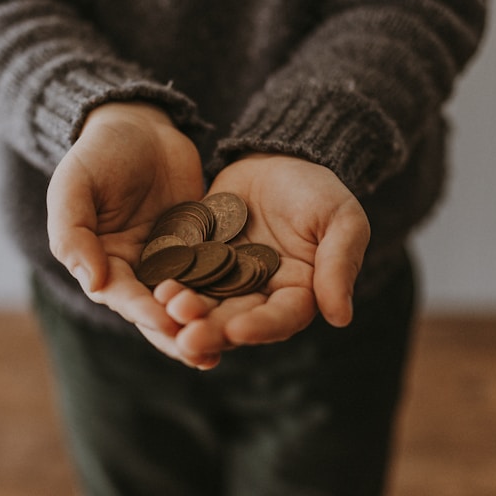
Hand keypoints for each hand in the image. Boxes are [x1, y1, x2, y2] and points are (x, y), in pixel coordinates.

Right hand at [46, 102, 204, 362]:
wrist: (140, 125)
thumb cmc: (99, 153)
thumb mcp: (75, 185)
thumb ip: (74, 233)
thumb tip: (94, 283)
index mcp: (101, 262)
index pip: (122, 295)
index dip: (142, 310)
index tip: (166, 322)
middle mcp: (136, 270)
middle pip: (156, 310)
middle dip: (178, 332)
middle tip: (203, 353)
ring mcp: (170, 261)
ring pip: (188, 300)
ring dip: (204, 323)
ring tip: (227, 345)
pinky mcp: (200, 247)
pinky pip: (213, 273)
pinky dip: (226, 293)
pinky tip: (249, 308)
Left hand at [154, 153, 369, 367]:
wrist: (275, 158)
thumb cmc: (317, 189)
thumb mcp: (341, 220)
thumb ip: (339, 265)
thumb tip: (341, 318)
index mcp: (298, 293)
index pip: (281, 318)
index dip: (260, 327)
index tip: (238, 330)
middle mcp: (259, 295)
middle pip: (236, 320)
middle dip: (212, 330)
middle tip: (187, 338)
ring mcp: (224, 279)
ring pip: (205, 304)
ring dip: (186, 312)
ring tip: (168, 309)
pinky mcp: (197, 260)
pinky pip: (182, 275)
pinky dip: (170, 283)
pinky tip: (155, 287)